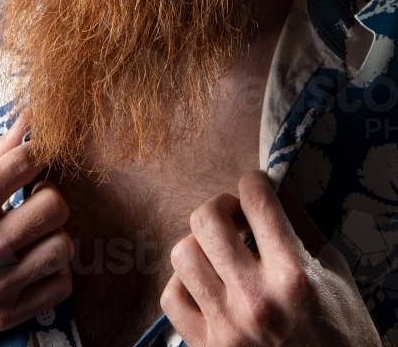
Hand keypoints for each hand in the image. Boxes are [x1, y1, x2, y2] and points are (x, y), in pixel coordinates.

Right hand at [0, 117, 72, 346]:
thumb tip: (28, 120)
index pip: (20, 165)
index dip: (38, 152)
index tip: (36, 156)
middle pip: (52, 207)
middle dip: (50, 193)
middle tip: (36, 195)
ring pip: (61, 247)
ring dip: (54, 233)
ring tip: (35, 229)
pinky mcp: (3, 317)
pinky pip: (59, 287)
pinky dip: (55, 269)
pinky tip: (35, 259)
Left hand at [160, 170, 380, 346]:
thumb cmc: (342, 335)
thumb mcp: (336, 276)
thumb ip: (302, 227)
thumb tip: (275, 186)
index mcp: (294, 277)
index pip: (256, 199)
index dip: (255, 182)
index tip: (258, 188)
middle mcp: (256, 300)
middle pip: (207, 219)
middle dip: (221, 206)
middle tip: (236, 217)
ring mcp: (228, 328)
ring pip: (183, 253)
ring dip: (201, 245)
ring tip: (221, 254)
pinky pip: (172, 297)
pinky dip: (185, 284)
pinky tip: (208, 285)